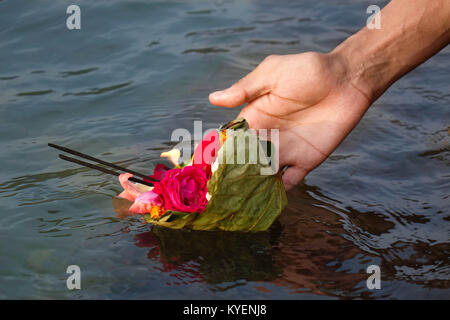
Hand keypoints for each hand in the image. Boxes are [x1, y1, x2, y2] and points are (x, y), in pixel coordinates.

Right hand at [209, 52, 370, 189]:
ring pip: (263, 175)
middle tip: (220, 194)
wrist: (347, 80)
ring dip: (253, 187)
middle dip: (233, 177)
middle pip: (244, 162)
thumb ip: (245, 89)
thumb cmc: (308, 70)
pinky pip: (291, 180)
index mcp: (254, 117)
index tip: (207, 168)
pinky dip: (280, 191)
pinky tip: (269, 201)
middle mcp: (267, 137)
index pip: (231, 140)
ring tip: (239, 203)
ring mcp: (286, 150)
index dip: (218, 153)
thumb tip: (213, 98)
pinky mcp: (307, 160)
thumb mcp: (272, 74)